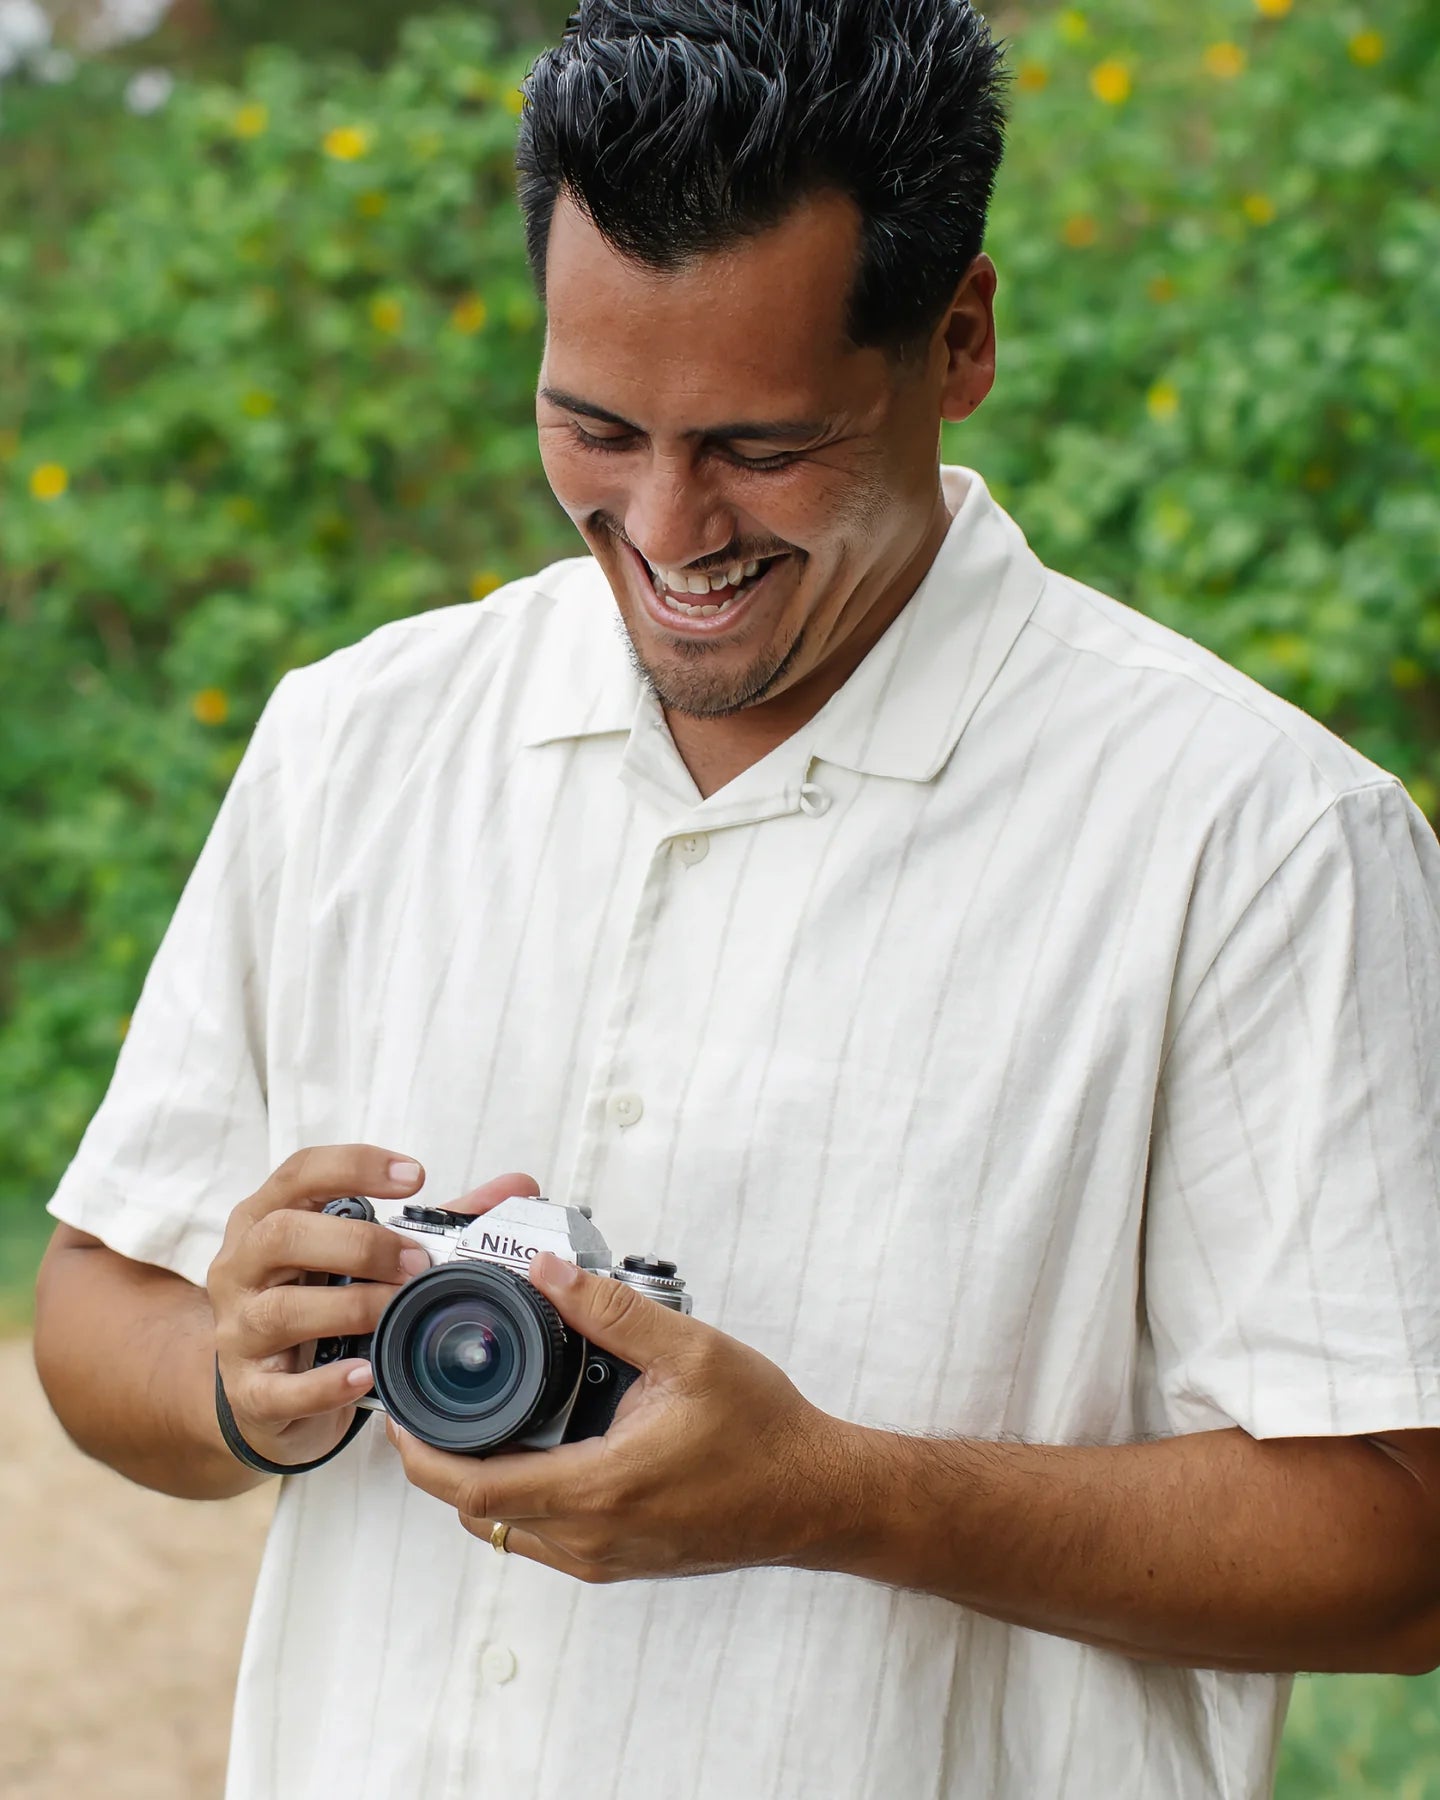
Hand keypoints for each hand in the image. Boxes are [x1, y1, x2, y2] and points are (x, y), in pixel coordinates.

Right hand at [207, 1146, 538, 1468]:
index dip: (355, 1166)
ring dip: (352, 1307)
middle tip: (418, 1262)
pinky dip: (325, 1384)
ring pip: (279, 1310)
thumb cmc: (322, 1304)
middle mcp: (240, 1268)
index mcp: (267, 1218)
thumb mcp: (364, 1258)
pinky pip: (278, 1390)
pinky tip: (367, 1374)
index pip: (300, 1173)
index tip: (415, 1176)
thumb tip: (516, 1188)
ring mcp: (237, 1332)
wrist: (263, 1393)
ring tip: (400, 1311)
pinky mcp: (247, 1393)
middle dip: (358, 1243)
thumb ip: (437, 1222)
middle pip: (281, 1234)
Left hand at [386, 1250, 863, 1581]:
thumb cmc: (763, 1431)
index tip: (396, 1414)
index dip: (420, 1453)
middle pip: (476, 1509)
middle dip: (440, 1459)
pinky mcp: (618, 1562)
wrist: (814, 1494)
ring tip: (479, 1415)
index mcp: (598, 1489)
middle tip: (429, 1403)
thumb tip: (548, 1271)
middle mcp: (589, 1538)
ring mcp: (602, 1559)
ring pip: (506, 1526)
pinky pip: (542, 1534)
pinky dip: (519, 1492)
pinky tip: (539, 1442)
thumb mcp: (690, 1351)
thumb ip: (612, 1310)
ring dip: (480, 1478)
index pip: (472, 1487)